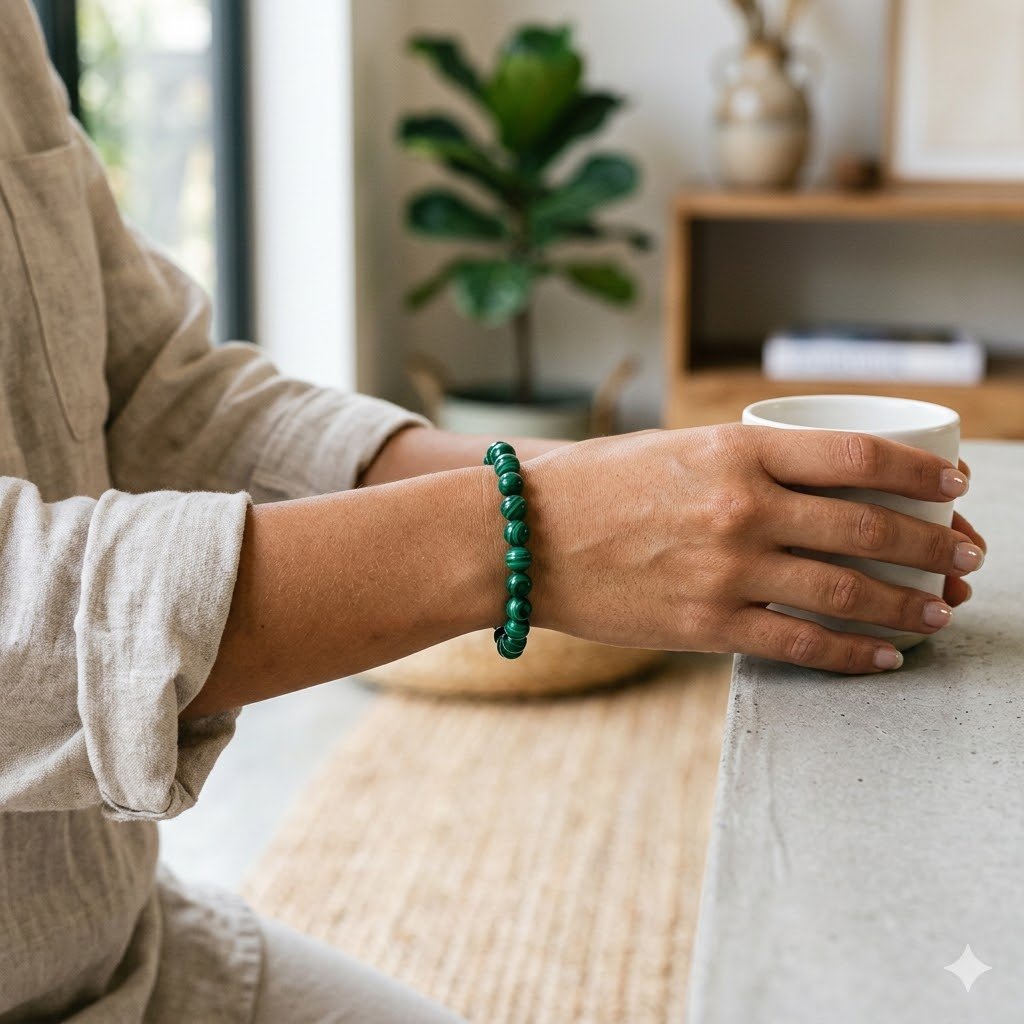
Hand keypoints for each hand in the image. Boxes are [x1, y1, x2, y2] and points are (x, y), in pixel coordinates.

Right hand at [524, 425, 985, 673]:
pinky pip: (800, 644)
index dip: (920, 469)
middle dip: (933, 544)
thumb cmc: (592, 486)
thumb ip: (742, 462)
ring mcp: (727, 570)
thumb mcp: (673, 448)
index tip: (952, 483)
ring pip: (846, 592)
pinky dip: (851, 654)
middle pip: (869, 527)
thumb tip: (812, 483)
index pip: (857, 454)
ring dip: (907, 604)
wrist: (519, 537)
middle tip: (965, 555)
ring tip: (940, 609)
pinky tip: (882, 657)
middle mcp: (742, 508)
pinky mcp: (707, 625)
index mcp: (735, 449)